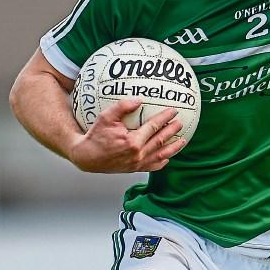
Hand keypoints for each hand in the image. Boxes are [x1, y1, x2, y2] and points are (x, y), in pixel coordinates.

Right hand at [69, 99, 185, 172]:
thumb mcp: (106, 117)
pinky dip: (161, 163)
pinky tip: (167, 158)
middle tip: (181, 123)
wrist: (87, 156)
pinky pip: (151, 167)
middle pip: (160, 141)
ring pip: (159, 155)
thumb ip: (122, 107)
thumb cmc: (95, 135)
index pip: (153, 127)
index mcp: (132, 142)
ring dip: (172, 148)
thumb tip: (139, 100)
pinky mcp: (133, 169)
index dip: (165, 118)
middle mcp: (137, 154)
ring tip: (182, 141)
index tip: (173, 111)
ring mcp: (136, 164)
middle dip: (172, 131)